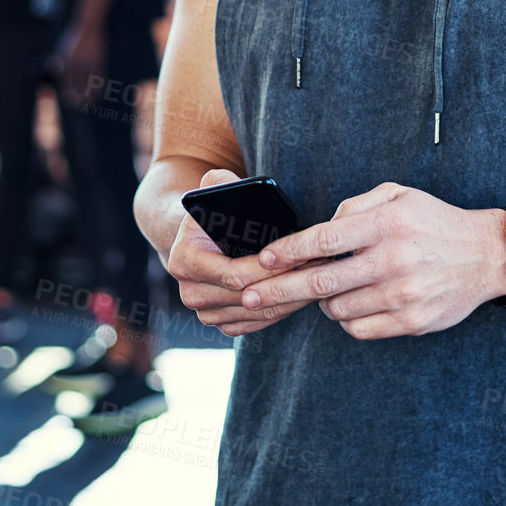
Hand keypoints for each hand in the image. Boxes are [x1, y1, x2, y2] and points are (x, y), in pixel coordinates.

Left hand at [49, 23, 105, 105]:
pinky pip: (100, 74)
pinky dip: (100, 84)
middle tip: (81, 104)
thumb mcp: (62, 47)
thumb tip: (50, 67)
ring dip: (91, 92)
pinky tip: (100, 91)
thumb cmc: (74, 37)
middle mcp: (78, 61)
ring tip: (91, 101)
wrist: (88, 26)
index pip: (67, 79)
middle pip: (79, 82)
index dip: (69, 91)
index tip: (70, 100)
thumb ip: (58, 58)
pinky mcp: (99, 58)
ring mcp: (89, 60)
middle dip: (80, 94)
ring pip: (90, 80)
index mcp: (68, 59)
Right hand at [168, 169, 316, 336]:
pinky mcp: (221, 323)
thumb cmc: (210, 213)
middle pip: (249, 298)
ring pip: (257, 314)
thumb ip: (217, 181)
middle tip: (320, 271)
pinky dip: (282, 311)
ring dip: (290, 300)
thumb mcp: (210, 191)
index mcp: (184, 262)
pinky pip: (256, 323)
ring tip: (318, 282)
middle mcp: (190, 293)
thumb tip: (227, 182)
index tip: (300, 258)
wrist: (194, 241)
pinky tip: (303, 295)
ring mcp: (205, 312)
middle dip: (287, 284)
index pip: (234, 275)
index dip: (270, 269)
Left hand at [238, 182, 505, 339]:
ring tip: (331, 288)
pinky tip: (355, 304)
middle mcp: (393, 260)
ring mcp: (403, 295)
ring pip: (337, 308)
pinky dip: (347, 320)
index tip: (263, 260)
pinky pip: (360, 329)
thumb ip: (356, 206)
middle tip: (250, 295)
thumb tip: (321, 228)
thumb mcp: (399, 196)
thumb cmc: (434, 222)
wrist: (486, 255)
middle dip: (278, 289)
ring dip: (323, 301)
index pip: (324, 238)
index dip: (288, 251)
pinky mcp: (413, 322)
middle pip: (321, 281)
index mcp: (387, 224)